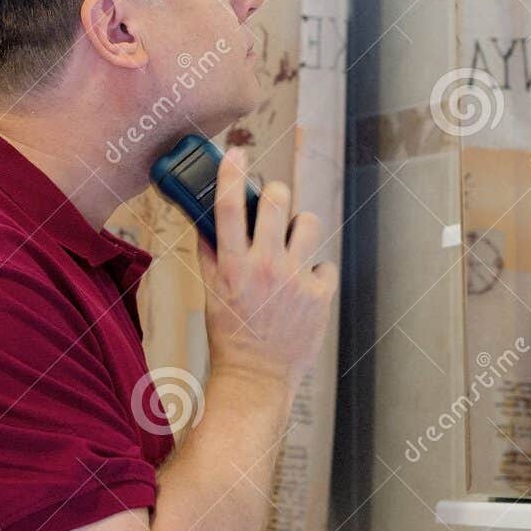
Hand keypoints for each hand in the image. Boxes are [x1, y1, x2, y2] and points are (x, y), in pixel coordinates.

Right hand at [196, 147, 337, 394]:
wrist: (257, 378)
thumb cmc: (231, 336)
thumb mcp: (210, 294)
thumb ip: (210, 255)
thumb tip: (206, 220)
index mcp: (232, 266)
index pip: (229, 207)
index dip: (232, 173)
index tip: (236, 152)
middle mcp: (265, 267)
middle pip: (278, 201)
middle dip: (277, 194)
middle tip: (274, 205)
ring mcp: (295, 280)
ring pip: (309, 223)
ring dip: (300, 229)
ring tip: (291, 247)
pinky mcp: (320, 295)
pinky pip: (324, 264)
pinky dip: (314, 274)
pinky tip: (302, 290)